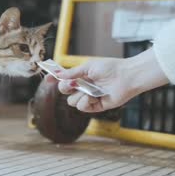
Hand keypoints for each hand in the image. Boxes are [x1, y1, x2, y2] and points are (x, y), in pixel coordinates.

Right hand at [46, 49, 168, 111]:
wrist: (126, 76)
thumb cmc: (110, 68)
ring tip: (89, 91)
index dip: (54, 79)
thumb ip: (72, 73)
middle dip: (65, 88)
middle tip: (72, 84)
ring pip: (72, 101)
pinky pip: (82, 107)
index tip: (48, 78)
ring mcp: (89, 97)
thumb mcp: (88, 67)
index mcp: (81, 76)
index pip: (64, 79)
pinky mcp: (96, 106)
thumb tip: (58, 75)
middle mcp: (84, 87)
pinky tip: (93, 97)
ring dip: (78, 96)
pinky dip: (85, 102)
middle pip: (65, 91)